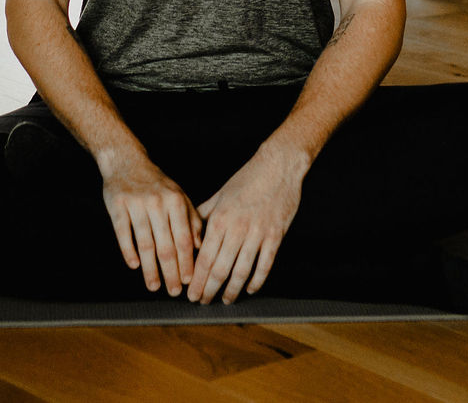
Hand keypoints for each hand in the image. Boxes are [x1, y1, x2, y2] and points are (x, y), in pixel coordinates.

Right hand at [98, 151, 202, 295]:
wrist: (126, 161)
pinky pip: (123, 233)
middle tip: (174, 292)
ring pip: (145, 243)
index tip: (190, 281)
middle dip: (171, 272)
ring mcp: (136, 204)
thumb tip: (201, 246)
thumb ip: (191, 219)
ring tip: (154, 287)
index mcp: (176, 201)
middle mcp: (158, 203)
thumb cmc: (156, 183)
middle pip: (166, 245)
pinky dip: (128, 251)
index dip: (187, 262)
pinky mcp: (117, 206)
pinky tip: (134, 266)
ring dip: (150, 269)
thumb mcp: (178, 195)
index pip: (184, 239)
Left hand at [188, 146, 306, 304]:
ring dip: (232, 290)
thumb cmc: (247, 179)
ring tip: (225, 300)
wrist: (277, 167)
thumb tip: (189, 233)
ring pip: (241, 272)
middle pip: (219, 269)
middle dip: (208, 290)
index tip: (191, 293)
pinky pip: (264, 265)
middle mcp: (236, 229)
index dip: (196, 280)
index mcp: (220, 219)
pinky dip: (256, 281)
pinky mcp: (275, 236)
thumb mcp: (219, 195)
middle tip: (202, 302)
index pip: (203, 258)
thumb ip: (203, 215)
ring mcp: (257, 234)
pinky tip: (249, 289)